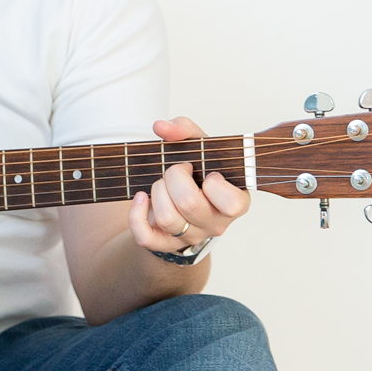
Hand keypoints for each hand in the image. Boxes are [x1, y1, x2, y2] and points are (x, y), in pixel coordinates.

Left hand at [129, 116, 250, 255]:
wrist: (182, 200)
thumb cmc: (197, 173)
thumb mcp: (199, 147)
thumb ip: (185, 130)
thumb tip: (161, 127)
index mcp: (235, 203)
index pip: (231, 203)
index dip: (214, 183)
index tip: (207, 172)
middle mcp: (216, 224)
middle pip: (190, 204)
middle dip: (174, 178)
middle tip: (176, 170)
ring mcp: (191, 236)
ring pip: (168, 219)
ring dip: (157, 192)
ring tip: (161, 183)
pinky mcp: (165, 244)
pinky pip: (145, 237)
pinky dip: (136, 215)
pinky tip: (140, 197)